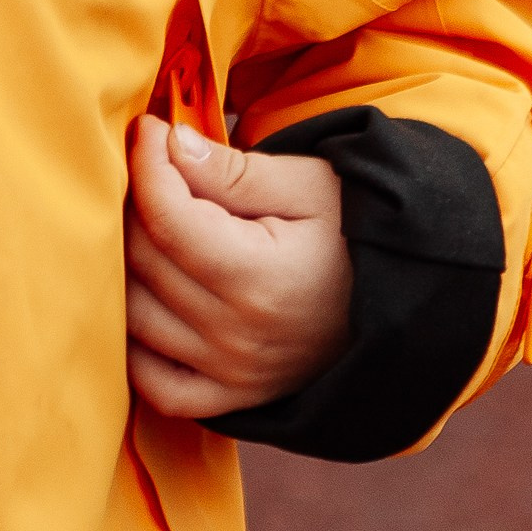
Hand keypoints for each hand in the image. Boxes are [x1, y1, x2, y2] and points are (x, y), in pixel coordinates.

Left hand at [127, 115, 351, 418]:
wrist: (402, 300)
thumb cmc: (355, 233)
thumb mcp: (309, 186)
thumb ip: (232, 170)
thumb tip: (168, 145)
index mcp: (261, 277)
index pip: (167, 218)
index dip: (146, 165)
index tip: (148, 132)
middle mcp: (239, 335)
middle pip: (145, 262)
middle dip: (137, 206)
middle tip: (156, 173)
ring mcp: (232, 374)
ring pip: (134, 316)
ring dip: (129, 268)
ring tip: (155, 230)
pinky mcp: (232, 398)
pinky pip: (156, 385)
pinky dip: (135, 348)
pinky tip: (148, 303)